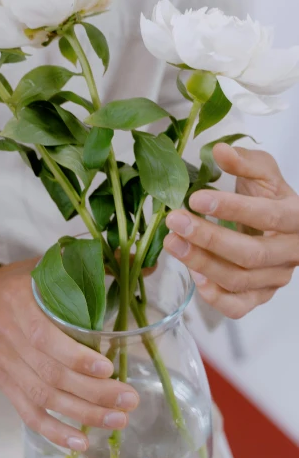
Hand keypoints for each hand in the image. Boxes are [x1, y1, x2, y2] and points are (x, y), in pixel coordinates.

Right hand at [0, 259, 138, 450]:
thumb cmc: (19, 281)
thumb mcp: (47, 263)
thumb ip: (90, 262)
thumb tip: (138, 258)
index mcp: (18, 302)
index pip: (44, 337)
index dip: (75, 357)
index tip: (108, 368)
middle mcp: (7, 336)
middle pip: (49, 374)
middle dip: (92, 393)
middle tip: (128, 400)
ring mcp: (3, 364)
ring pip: (42, 397)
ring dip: (81, 414)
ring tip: (117, 421)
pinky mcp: (2, 383)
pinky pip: (27, 412)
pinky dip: (54, 432)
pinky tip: (81, 443)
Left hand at [164, 144, 297, 318]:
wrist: (281, 225)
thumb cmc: (269, 197)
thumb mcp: (263, 173)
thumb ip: (244, 161)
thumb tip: (219, 150)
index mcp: (296, 218)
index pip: (267, 217)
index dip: (231, 209)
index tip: (195, 199)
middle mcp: (290, 253)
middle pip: (250, 254)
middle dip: (208, 239)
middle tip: (174, 221)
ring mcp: (276, 278)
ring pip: (240, 279)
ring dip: (202, 263)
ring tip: (172, 243)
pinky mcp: (260, 296)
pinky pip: (239, 307)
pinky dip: (215, 297)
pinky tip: (194, 277)